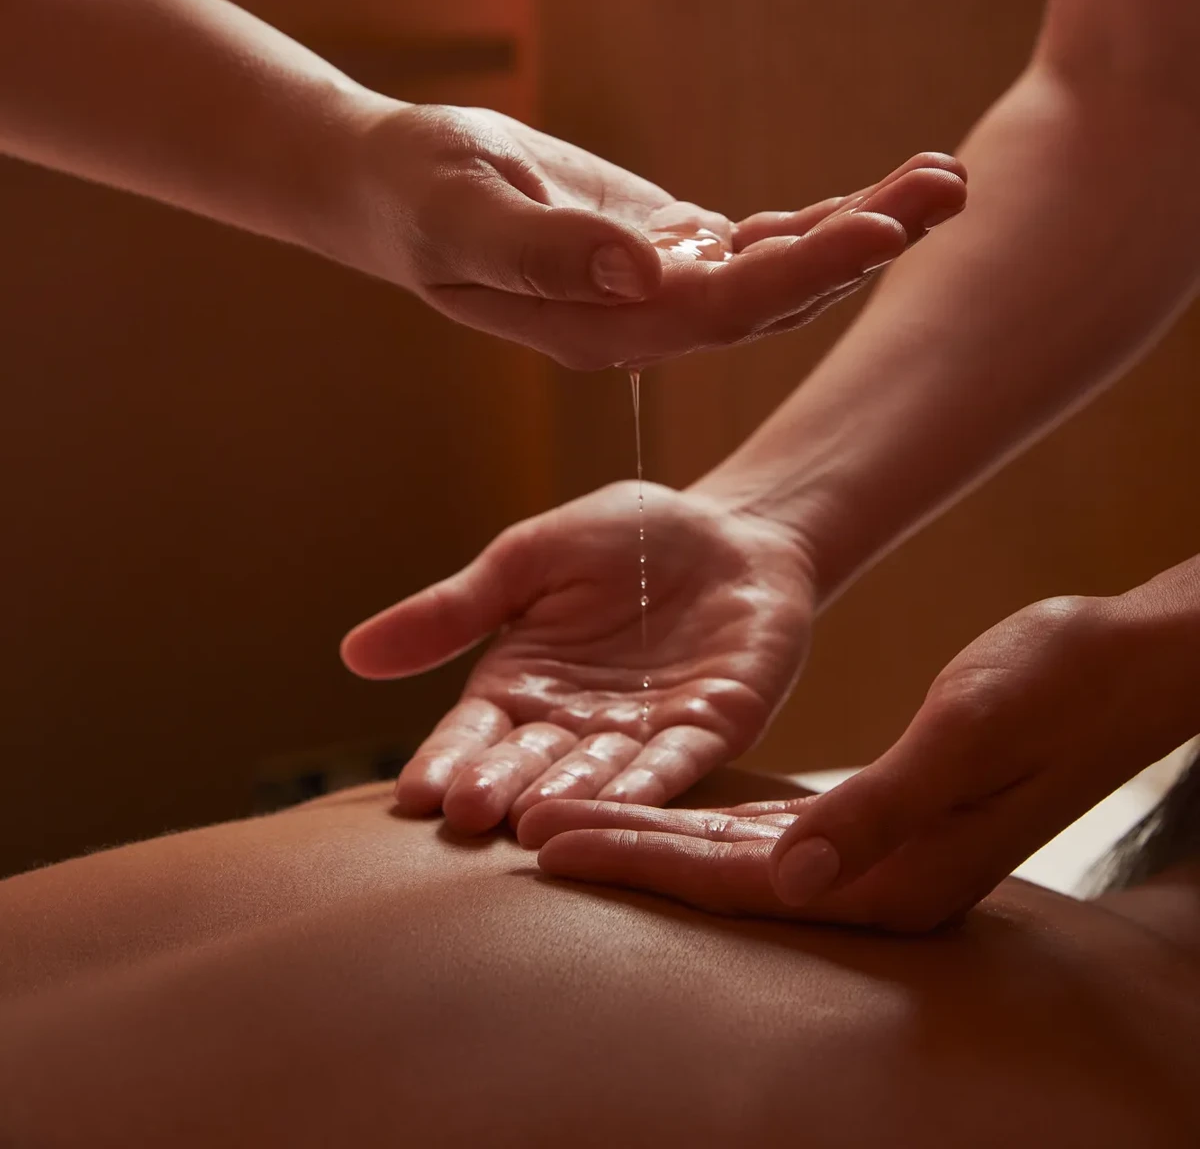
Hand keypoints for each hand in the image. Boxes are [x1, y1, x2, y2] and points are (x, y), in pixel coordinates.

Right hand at [337, 103, 966, 368]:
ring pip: (775, 271)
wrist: (397, 189)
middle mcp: (643, 321)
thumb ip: (545, 253)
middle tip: (948, 193)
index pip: (720, 313)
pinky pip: (754, 243)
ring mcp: (658, 289)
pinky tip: (874, 196)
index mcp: (602, 329)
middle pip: (772, 299)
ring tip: (939, 181)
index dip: (799, 277)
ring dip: (856, 230)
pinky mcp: (663, 250)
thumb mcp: (465, 216)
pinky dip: (813, 220)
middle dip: (859, 249)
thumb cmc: (418, 198)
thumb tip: (643, 271)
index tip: (876, 230)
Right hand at [340, 483, 815, 832]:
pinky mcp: (710, 730)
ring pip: (598, 776)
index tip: (415, 793)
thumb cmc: (624, 538)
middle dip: (499, 789)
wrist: (729, 527)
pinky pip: (676, 763)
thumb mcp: (527, 560)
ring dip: (568, 800)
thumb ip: (455, 610)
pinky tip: (621, 807)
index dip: (447, 760)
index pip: (473, 734)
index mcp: (521, 686)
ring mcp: (642, 734)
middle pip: (528, 765)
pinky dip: (648, 787)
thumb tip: (352, 653)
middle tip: (468, 815)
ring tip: (532, 825)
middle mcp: (574, 724)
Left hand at [520, 586, 1199, 931]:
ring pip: (733, 852)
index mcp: (892, 875)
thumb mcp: (968, 733)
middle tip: (527, 834)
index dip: (638, 861)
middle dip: (622, 851)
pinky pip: (766, 827)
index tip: (551, 843)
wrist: (1114, 669)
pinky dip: (702, 817)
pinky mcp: (872, 820)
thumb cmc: (1052, 689)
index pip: (735, 881)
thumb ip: (881, 809)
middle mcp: (873, 879)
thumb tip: (791, 878)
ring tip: (568, 819)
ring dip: (651, 834)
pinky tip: (658, 806)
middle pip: (716, 875)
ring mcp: (872, 854)